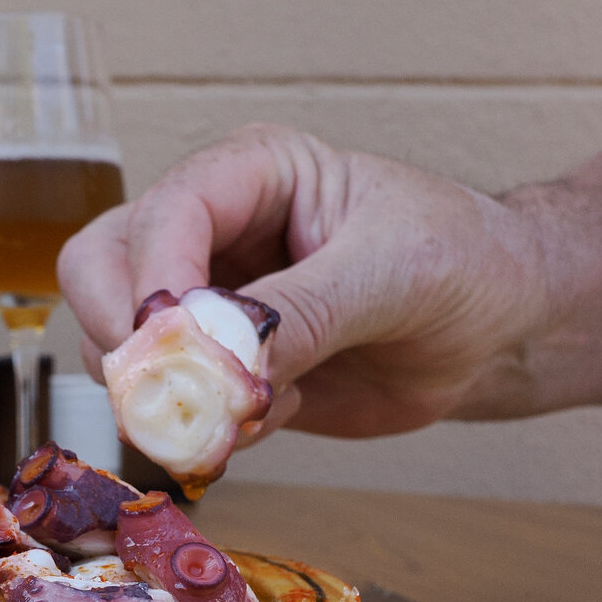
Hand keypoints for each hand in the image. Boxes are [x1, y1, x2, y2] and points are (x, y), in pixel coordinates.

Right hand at [58, 123, 550, 442]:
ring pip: (119, 347)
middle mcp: (210, 233)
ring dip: (170, 392)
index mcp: (250, 175)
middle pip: (100, 274)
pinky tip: (282, 412)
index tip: (178, 343)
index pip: (160, 216)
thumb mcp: (398, 272)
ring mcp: (206, 303)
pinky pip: (169, 403)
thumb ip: (307, 307)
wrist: (501, 331)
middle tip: (176, 389)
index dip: (154, 282)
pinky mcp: (219, 369)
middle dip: (126, 339)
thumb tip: (226, 355)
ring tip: (259, 404)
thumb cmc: (466, 264)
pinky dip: (207, 425)